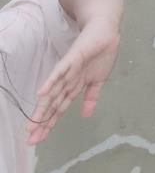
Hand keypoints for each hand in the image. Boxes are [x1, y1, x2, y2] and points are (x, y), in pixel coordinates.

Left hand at [27, 19, 120, 144]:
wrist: (107, 32)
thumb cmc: (102, 54)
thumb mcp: (99, 81)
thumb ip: (91, 97)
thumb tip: (86, 115)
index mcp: (74, 87)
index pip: (59, 109)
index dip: (49, 124)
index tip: (38, 139)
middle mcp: (67, 81)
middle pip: (52, 105)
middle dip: (41, 122)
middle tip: (30, 139)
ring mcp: (68, 70)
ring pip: (53, 92)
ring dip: (42, 108)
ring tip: (32, 123)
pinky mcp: (72, 58)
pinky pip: (59, 72)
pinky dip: (51, 82)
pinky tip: (41, 93)